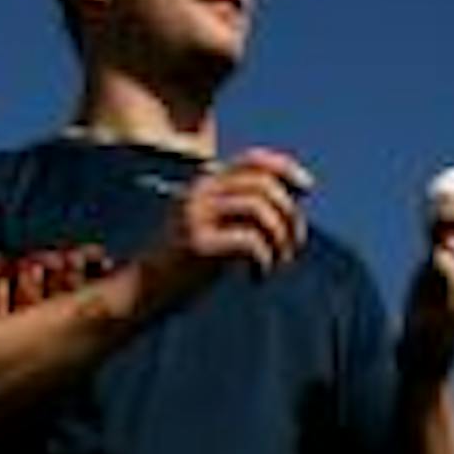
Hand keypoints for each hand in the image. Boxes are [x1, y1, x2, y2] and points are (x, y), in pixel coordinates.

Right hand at [138, 147, 314, 303]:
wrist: (145, 293)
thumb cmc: (187, 266)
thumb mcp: (217, 229)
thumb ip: (244, 212)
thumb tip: (293, 202)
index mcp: (205, 183)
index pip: (254, 160)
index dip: (286, 168)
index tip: (308, 188)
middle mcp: (199, 192)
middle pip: (264, 186)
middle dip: (290, 217)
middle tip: (293, 248)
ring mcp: (196, 216)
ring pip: (261, 209)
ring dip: (280, 240)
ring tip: (277, 265)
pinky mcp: (198, 244)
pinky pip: (250, 242)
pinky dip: (265, 261)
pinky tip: (257, 278)